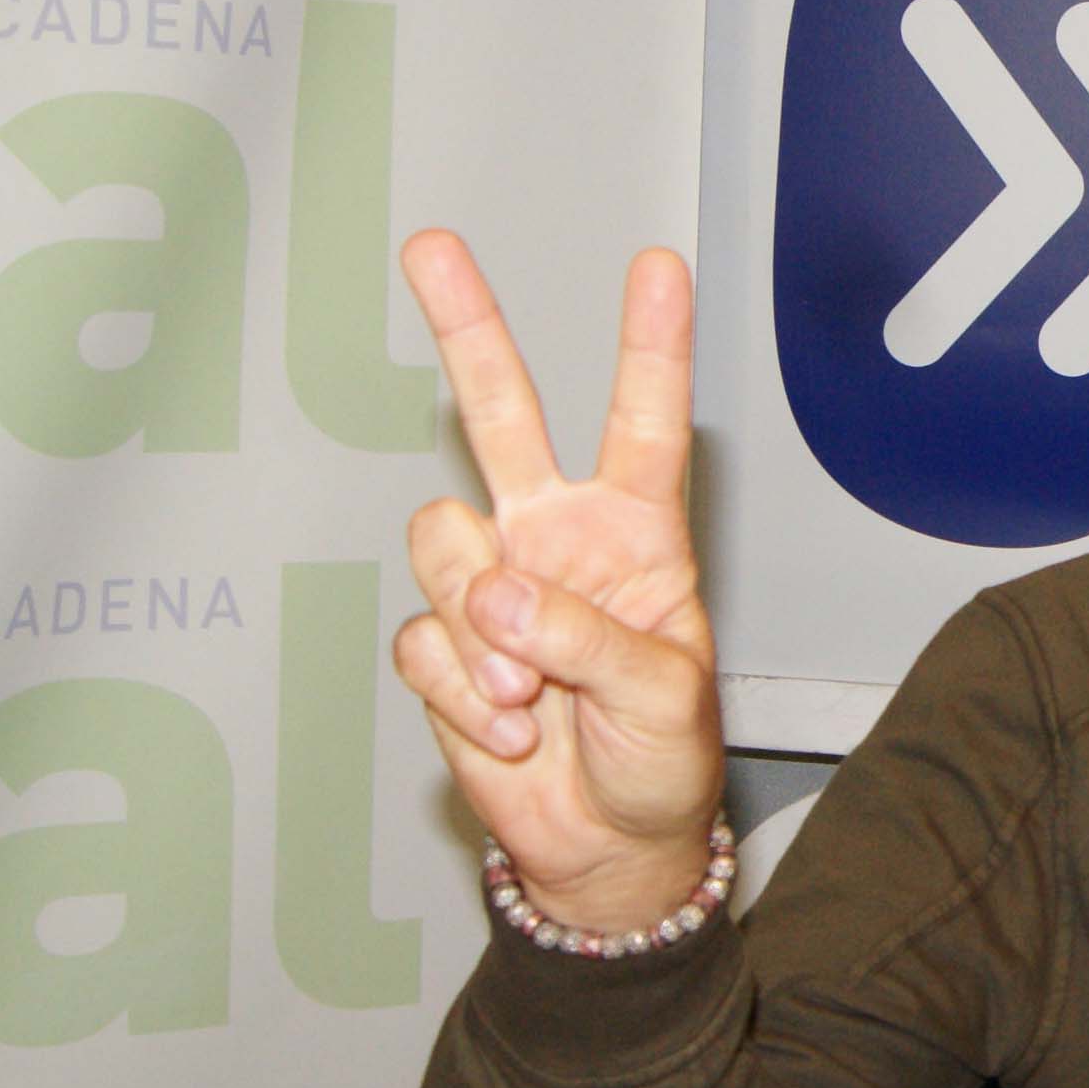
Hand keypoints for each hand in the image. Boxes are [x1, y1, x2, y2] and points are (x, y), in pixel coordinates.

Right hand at [393, 231, 722, 933]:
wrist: (606, 843)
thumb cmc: (661, 758)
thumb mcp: (663, 698)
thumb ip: (591, 638)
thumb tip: (500, 593)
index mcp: (637, 535)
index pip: (645, 425)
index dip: (651, 348)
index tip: (658, 266)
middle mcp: (556, 538)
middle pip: (500, 416)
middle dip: (467, 329)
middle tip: (431, 244)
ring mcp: (492, 586)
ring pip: (442, 541)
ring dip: (485, 631)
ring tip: (534, 695)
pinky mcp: (443, 645)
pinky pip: (425, 640)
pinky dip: (465, 693)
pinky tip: (508, 729)